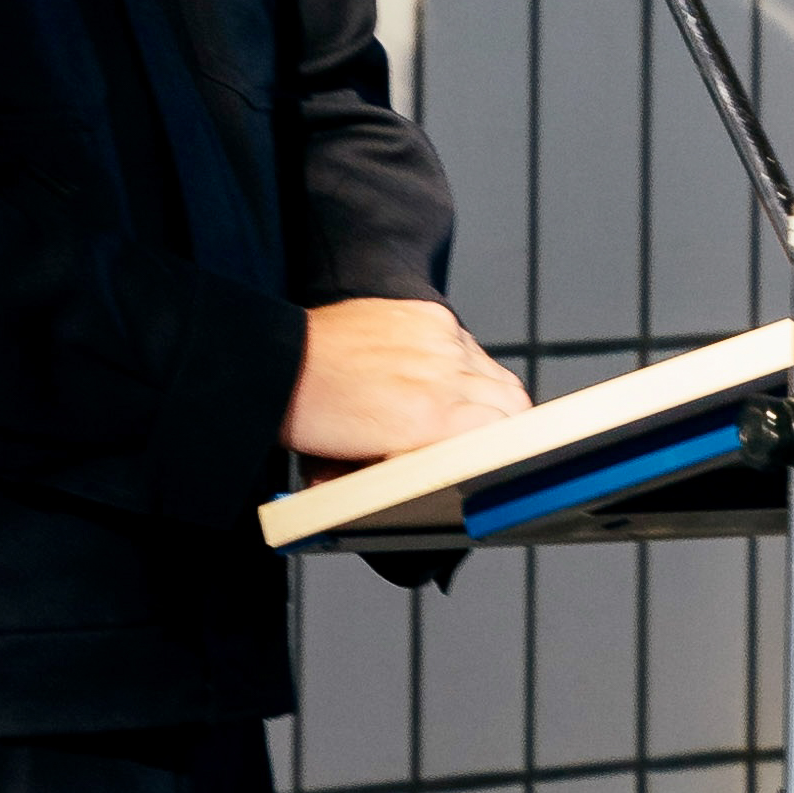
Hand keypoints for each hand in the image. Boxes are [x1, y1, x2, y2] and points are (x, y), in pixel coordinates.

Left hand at [284, 299, 527, 466]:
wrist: (281, 364)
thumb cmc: (313, 420)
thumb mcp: (367, 468)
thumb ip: (417, 470)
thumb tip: (448, 478)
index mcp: (430, 419)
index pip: (507, 431)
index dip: (508, 447)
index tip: (500, 456)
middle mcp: (442, 375)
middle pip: (511, 400)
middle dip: (503, 421)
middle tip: (485, 436)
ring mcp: (437, 339)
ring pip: (492, 370)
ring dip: (484, 390)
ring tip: (457, 405)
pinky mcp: (427, 314)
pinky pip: (464, 341)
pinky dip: (459, 360)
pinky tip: (435, 372)